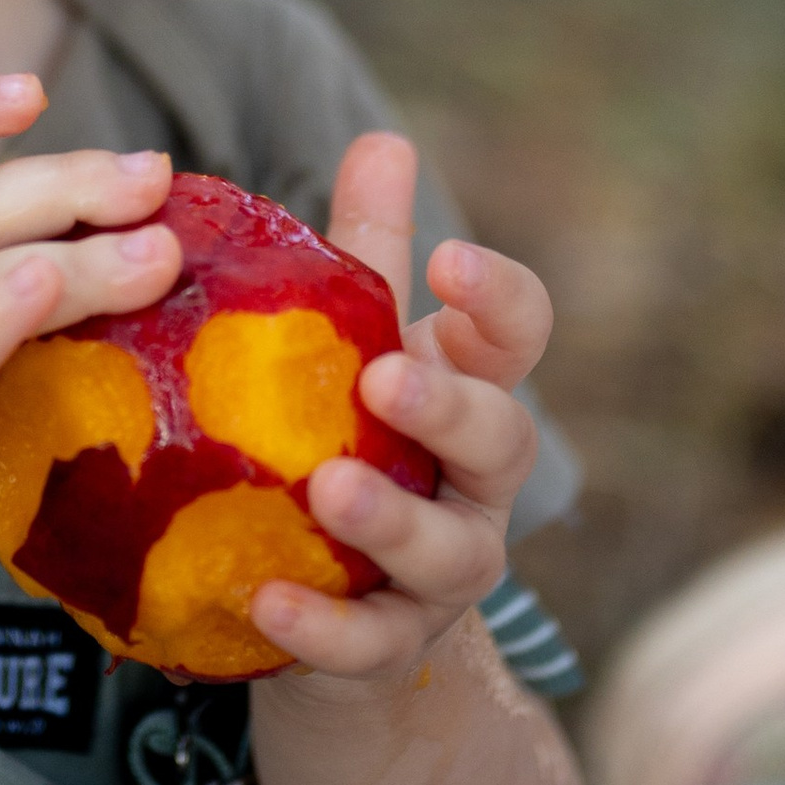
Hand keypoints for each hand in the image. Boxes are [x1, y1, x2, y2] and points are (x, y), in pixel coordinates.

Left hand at [247, 131, 549, 693]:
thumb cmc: (346, 442)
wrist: (333, 614)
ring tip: (329, 490)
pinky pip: (367, 644)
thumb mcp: (353, 348)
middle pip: (501, 439)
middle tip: (387, 377)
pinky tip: (269, 597)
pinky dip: (324, 625)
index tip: (451, 261)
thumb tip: (385, 137)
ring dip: (393, 518)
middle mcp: (473, 483)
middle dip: (451, 406)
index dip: (499, 298)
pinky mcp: (386, 648)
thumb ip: (368, 252)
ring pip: (449, 551)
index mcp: (466, 391)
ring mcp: (440, 573)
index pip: (516, 336)